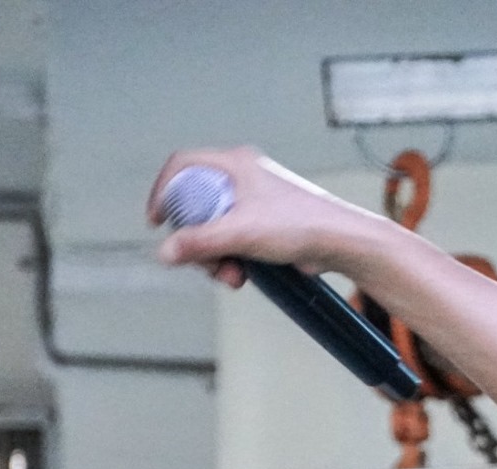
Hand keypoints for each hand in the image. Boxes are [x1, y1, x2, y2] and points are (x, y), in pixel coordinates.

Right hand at [146, 146, 385, 286]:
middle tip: (204, 262)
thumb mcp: (241, 233)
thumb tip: (165, 252)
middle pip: (195, 205)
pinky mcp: (263, 224)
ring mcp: (253, 201)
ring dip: (215, 257)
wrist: (340, 243)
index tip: (157, 220)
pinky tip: (243, 274)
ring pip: (213, 228)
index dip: (163, 190)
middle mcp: (242, 178)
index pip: (182, 165)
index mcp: (235, 165)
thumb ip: (200, 243)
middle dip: (196, 240)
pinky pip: (233, 239)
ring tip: (230, 275)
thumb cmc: (301, 225)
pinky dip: (231, 259)